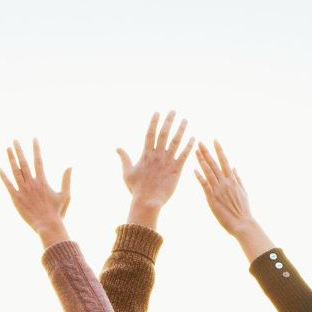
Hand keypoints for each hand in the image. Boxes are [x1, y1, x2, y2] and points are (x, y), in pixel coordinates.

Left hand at [0, 140, 72, 246]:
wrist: (47, 225)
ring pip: (15, 171)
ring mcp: (22, 190)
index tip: (34, 138)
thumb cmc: (58, 212)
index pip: (38, 160)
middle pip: (24, 163)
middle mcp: (32, 183)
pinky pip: (8, 185)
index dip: (36, 148)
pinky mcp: (16, 198)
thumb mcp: (65, 195)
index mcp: (43, 181)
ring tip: (8, 148)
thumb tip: (70, 166)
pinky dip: (3, 176)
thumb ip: (66, 180)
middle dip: (19, 150)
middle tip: (14, 140)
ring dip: (11, 159)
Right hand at [118, 111, 192, 228]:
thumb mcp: (127, 172)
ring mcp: (167, 161)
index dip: (154, 122)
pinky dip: (189, 146)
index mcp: (145, 154)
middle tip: (173, 111)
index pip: (150, 134)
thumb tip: (117, 148)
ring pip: (176, 141)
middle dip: (169, 121)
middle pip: (164, 133)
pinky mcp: (177, 169)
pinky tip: (194, 137)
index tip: (158, 112)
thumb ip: (124, 158)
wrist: (148, 201)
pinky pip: (184, 155)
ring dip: (181, 129)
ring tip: (185, 120)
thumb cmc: (137, 189)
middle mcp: (157, 155)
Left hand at [194, 142, 274, 259]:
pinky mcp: (212, 198)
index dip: (219, 150)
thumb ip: (238, 178)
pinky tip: (194, 169)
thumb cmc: (243, 210)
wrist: (242, 223)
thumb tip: (234, 167)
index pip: (224, 160)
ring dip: (201, 160)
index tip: (214, 140)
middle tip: (200, 141)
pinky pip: (205, 185)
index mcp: (232, 180)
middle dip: (206, 152)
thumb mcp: (243, 191)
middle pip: (214, 163)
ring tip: (195, 151)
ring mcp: (218, 189)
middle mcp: (225, 182)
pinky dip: (199, 177)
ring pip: (208, 172)